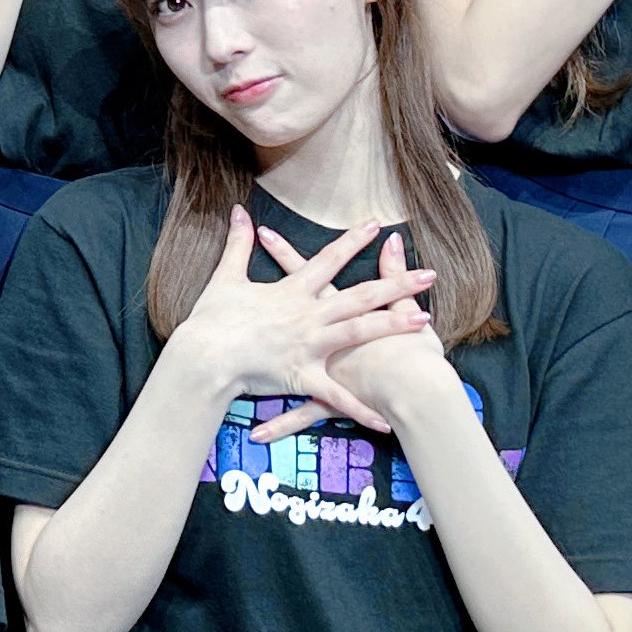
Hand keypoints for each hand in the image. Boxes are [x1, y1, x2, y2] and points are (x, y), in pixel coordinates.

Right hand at [161, 209, 443, 439]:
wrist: (203, 356)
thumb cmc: (212, 320)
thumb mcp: (225, 277)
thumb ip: (237, 244)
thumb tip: (239, 211)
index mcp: (291, 291)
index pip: (327, 260)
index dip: (353, 242)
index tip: (376, 226)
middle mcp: (307, 315)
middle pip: (359, 296)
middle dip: (396, 284)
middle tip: (428, 276)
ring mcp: (308, 346)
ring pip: (359, 333)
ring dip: (393, 326)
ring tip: (424, 321)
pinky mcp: (302, 376)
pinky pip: (337, 396)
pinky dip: (361, 409)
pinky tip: (384, 419)